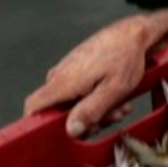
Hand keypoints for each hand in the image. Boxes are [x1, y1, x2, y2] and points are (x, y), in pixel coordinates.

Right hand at [23, 14, 160, 136]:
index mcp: (63, 81)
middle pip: (58, 111)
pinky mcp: (76, 70)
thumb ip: (91, 111)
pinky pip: (79, 92)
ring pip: (72, 103)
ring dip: (95, 111)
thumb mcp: (114, 90)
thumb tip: (71, 130)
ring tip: (120, 106)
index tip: (62, 133)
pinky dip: (96, 99)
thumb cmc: (126, 57)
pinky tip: (116, 98)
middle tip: (111, 117)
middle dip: (84, 121)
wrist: (134, 34)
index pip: (33, 107)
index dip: (40, 124)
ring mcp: (67, 72)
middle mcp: (60, 75)